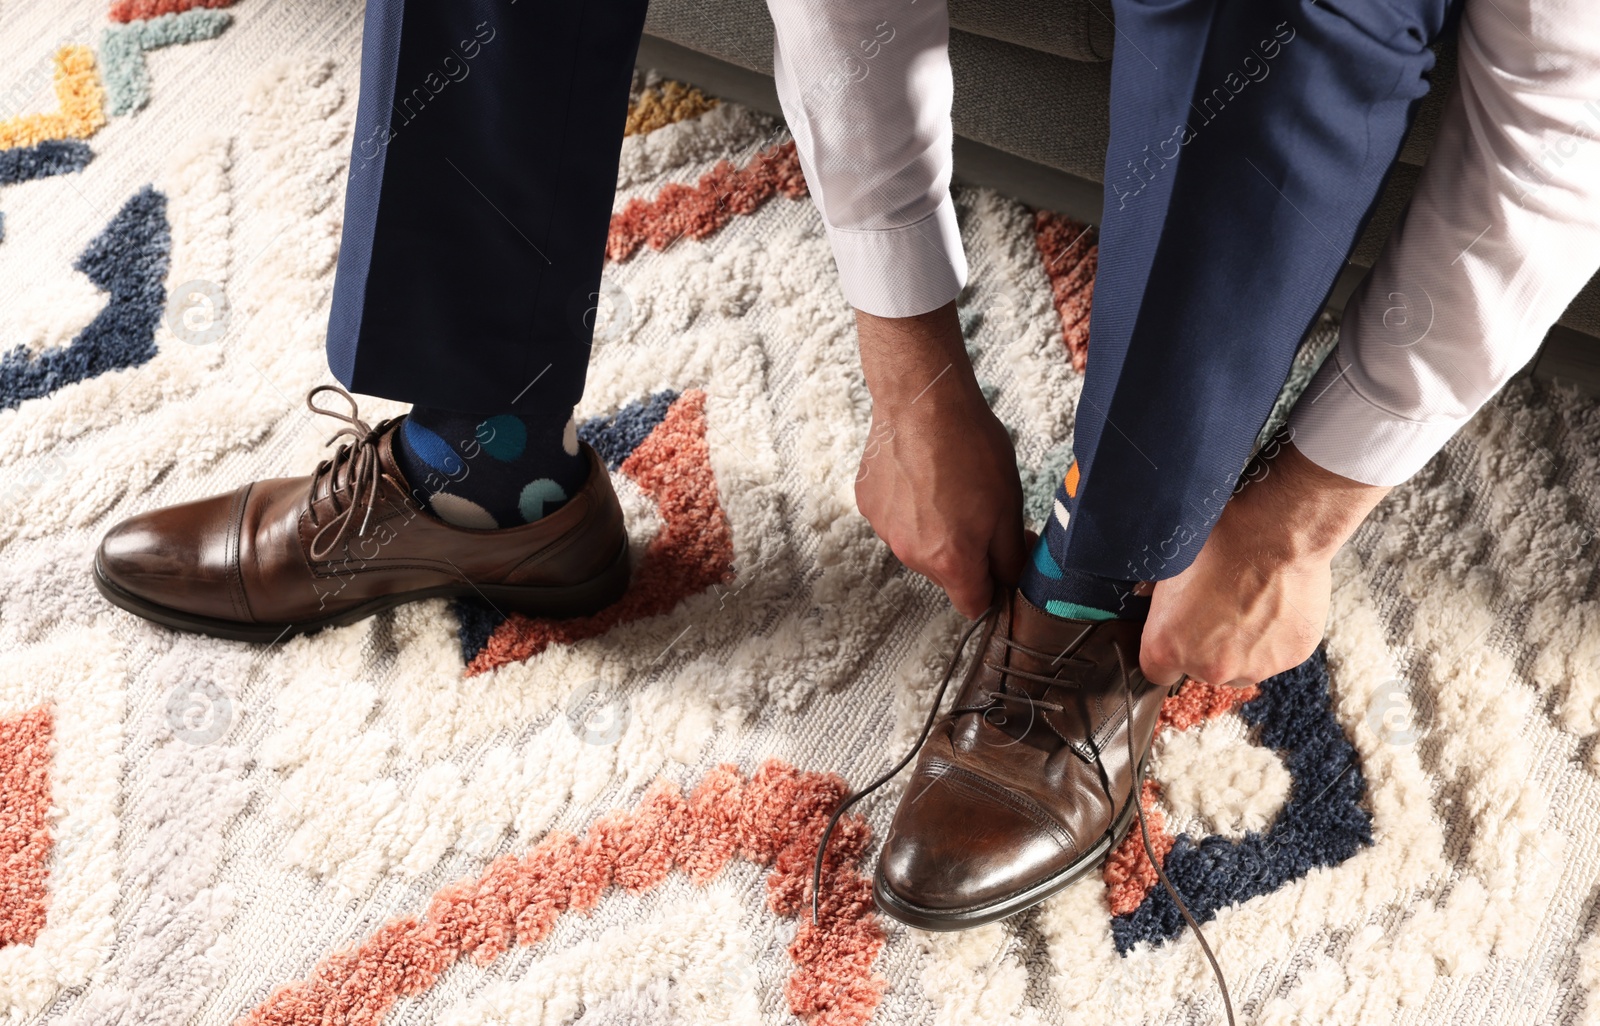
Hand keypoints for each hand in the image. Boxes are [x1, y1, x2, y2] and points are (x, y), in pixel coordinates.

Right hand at [853, 302, 1026, 618]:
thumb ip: (1012, 556)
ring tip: (947, 486)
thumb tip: (1013, 578)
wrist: (923, 401)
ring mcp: (884, 529)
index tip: (1001, 564)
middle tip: (980, 511)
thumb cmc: (970, 448)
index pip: (974, 605)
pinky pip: (895, 519)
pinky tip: (921, 475)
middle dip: (965, 553)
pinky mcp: (867, 504)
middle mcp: (911, 554)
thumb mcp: (1009, 506)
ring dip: (934, 529)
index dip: (994, 589)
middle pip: (945, 574)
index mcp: (950, 562)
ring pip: (918, 546)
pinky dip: (909, 506)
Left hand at [1140, 441, 1389, 686]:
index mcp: (1168, 649)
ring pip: (1243, 666)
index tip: (1179, 634)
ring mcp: (1253, 667)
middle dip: (1208, 646)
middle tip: (1219, 608)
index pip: (1157, 672)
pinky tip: (1275, 604)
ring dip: (1244, 645)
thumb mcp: (1169, 568)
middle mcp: (1210, 668)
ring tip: (1250, 604)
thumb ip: (1158, 600)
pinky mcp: (1289, 658)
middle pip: (1203, 670)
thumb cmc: (1220, 544)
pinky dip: (1276, 637)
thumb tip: (1149, 597)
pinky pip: (1277, 654)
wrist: (1277, 533)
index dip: (1168, 651)